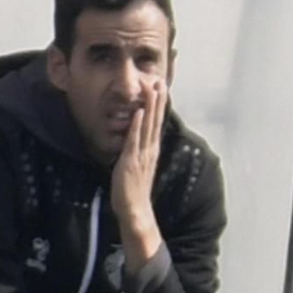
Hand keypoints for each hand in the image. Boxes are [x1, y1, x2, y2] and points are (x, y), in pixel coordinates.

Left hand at [111, 78, 166, 265]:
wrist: (135, 210)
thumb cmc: (133, 191)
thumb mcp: (137, 167)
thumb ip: (137, 153)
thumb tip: (134, 142)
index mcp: (151, 150)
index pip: (155, 123)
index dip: (158, 106)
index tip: (160, 89)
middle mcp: (150, 149)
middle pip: (155, 120)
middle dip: (157, 100)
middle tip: (160, 81)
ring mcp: (142, 154)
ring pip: (148, 126)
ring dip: (150, 107)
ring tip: (153, 90)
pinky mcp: (132, 160)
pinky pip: (135, 139)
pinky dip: (137, 125)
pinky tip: (139, 112)